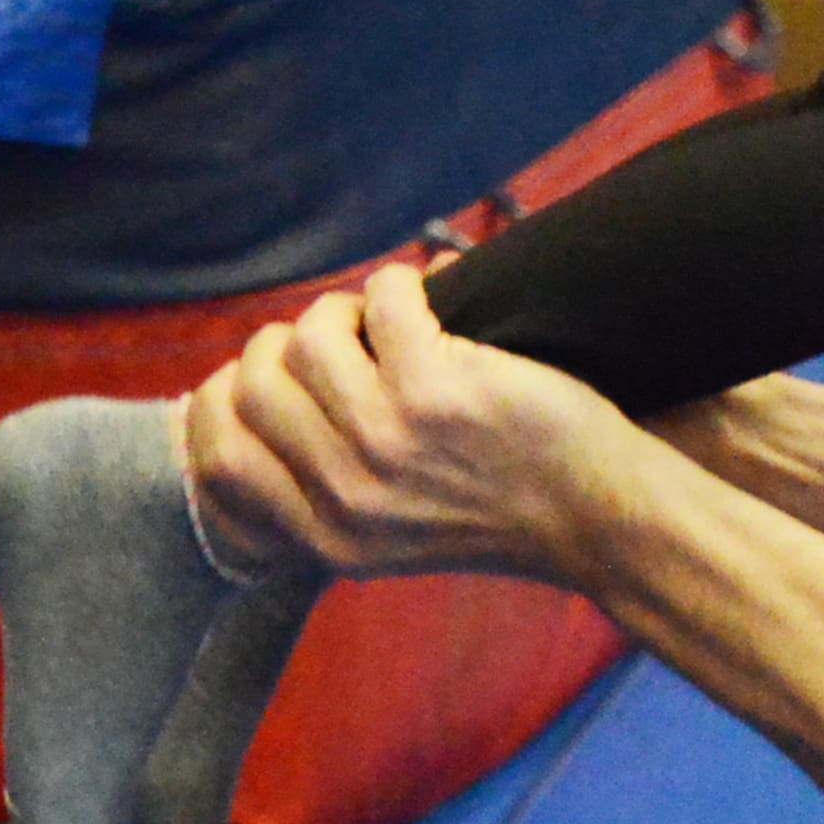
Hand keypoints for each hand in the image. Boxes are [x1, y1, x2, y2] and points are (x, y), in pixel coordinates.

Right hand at [185, 264, 633, 578]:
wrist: (602, 518)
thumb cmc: (507, 511)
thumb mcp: (393, 538)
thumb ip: (323, 493)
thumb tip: (249, 398)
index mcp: (327, 539)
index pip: (221, 458)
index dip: (223, 402)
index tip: (260, 377)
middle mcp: (348, 496)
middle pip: (255, 387)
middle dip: (283, 345)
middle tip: (331, 337)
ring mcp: (389, 440)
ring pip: (309, 338)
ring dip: (339, 309)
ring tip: (377, 315)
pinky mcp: (439, 389)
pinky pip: (383, 301)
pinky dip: (400, 284)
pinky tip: (430, 294)